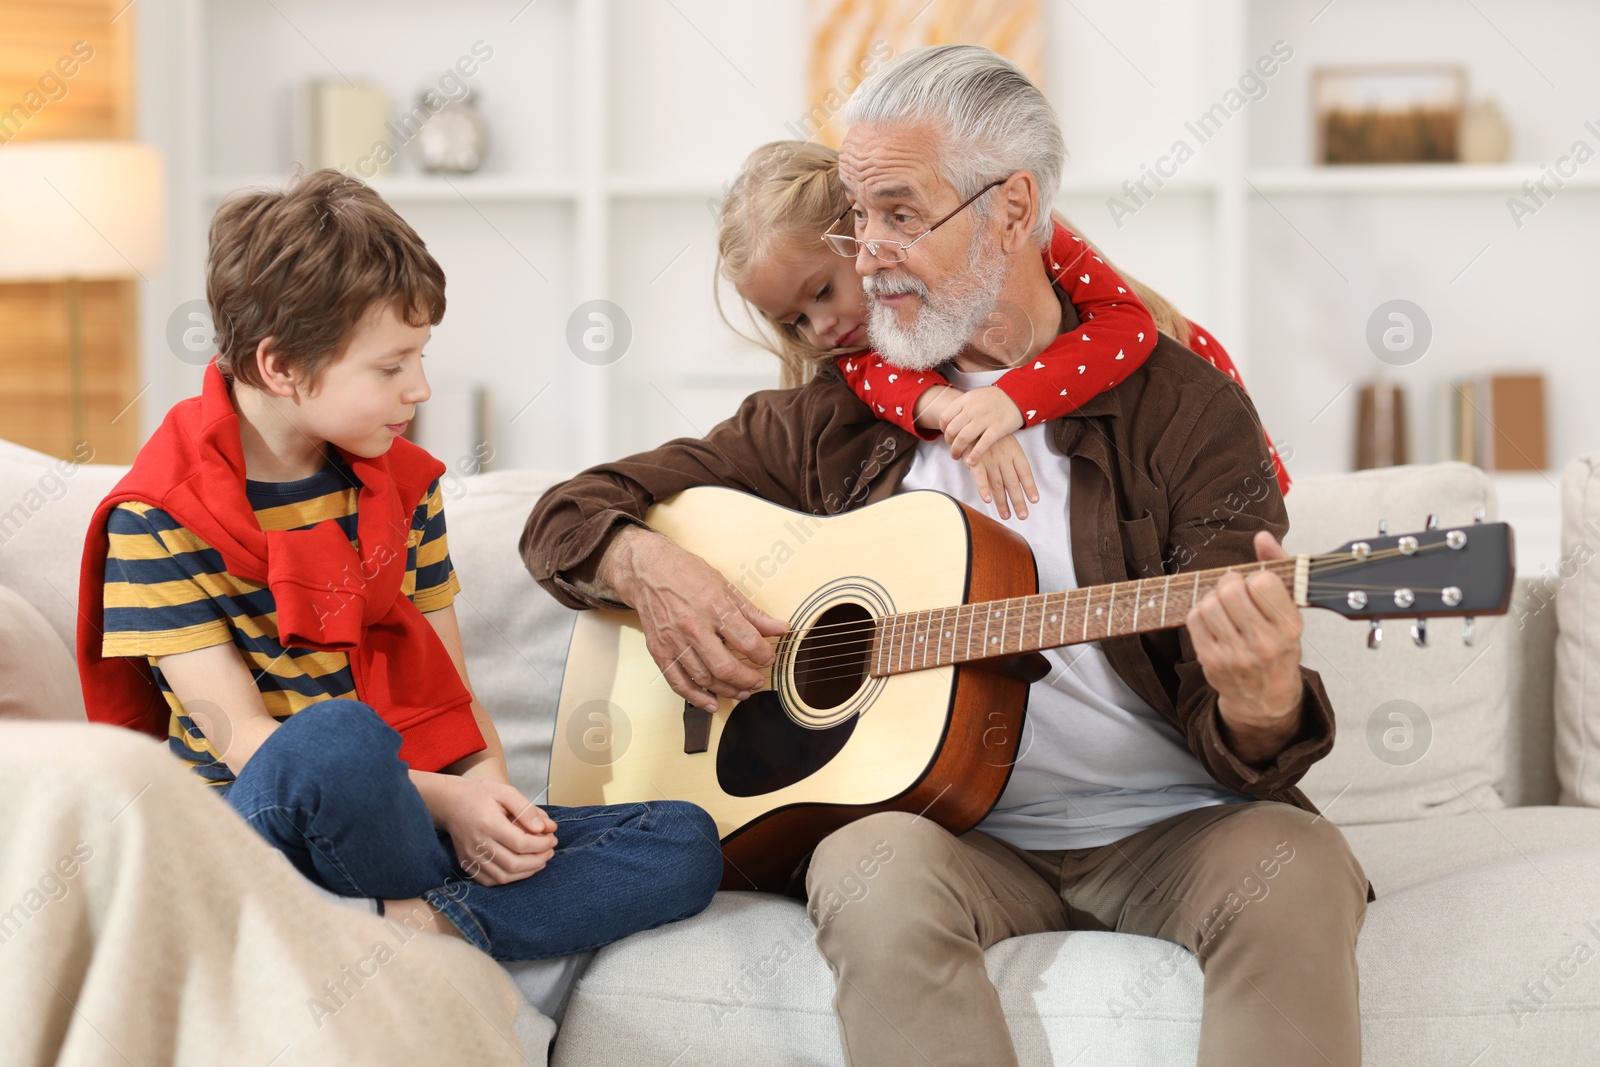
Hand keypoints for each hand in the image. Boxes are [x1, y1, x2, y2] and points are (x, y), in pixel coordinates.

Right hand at [432, 775, 557, 885]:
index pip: (521, 843)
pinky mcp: (467, 865)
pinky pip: (490, 881)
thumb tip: (546, 828)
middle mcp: (478, 844)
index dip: (542, 845)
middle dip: (539, 860)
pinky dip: (509, 878)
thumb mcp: (506, 792)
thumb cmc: (479, 794)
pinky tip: (521, 868)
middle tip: (550, 851)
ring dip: (527, 872)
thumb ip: (527, 810)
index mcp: (489, 824)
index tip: (553, 839)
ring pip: (504, 876)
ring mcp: (470, 857)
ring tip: (540, 860)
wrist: (449, 802)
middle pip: (514, 864)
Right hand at [603, 527, 788, 713]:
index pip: (747, 640)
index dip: (763, 654)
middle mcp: (693, 626)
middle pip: (725, 666)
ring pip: (704, 678)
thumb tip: (781, 628)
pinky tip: (711, 702)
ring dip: (727, 690)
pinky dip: (696, 697)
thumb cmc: (686, 573)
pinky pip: (678, 682)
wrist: (647, 570)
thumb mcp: (725, 586)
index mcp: (714, 606)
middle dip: (747, 679)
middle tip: (757, 681)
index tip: (768, 657)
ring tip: (742, 691)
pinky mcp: (659, 650)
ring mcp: (674, 640)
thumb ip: (753, 613)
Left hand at [940, 385, 1024, 462]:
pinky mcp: (997, 429)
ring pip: (962, 438)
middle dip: (949, 442)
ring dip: (957, 450)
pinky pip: (982, 445)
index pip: (945, 417)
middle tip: (952, 448)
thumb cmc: (995, 398)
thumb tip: (950, 419)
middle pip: (951, 430)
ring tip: (957, 456)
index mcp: (966, 400)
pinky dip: (974, 455)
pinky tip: (970, 461)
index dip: (943, 429)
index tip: (948, 435)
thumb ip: (963, 406)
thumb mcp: (976, 395)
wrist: (1018, 395)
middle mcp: (973, 409)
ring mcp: (985, 419)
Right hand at [968, 433, 1038, 519]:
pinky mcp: (975, 460)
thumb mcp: (1006, 441)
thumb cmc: (990, 433)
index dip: (1030, 487)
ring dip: (1002, 502)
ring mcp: (990, 459)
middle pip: (1013, 483)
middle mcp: (1004, 457)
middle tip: (1023, 515)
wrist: (972, 419)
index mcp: (1014, 451)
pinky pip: (980, 476)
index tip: (1034, 500)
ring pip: (998, 484)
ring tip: (1006, 515)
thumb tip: (1017, 478)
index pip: (1025, 472)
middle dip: (1018, 501)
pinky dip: (983, 488)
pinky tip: (988, 500)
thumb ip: (1010, 459)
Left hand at [1186, 531, 1304, 763]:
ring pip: (1209, 604)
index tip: (1257, 586)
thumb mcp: (1289, 612)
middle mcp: (1264, 643)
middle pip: (1231, 590)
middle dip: (1229, 582)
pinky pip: (1194, 620)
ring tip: (1224, 606)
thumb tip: (1262, 536)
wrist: (1265, 698)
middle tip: (1235, 590)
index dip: (1255, 577)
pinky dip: (1200, 612)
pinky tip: (1213, 620)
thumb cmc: (1278, 648)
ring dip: (1213, 597)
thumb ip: (1278, 569)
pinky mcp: (1211, 661)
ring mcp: (1236, 655)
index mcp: (1289, 627)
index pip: (1263, 582)